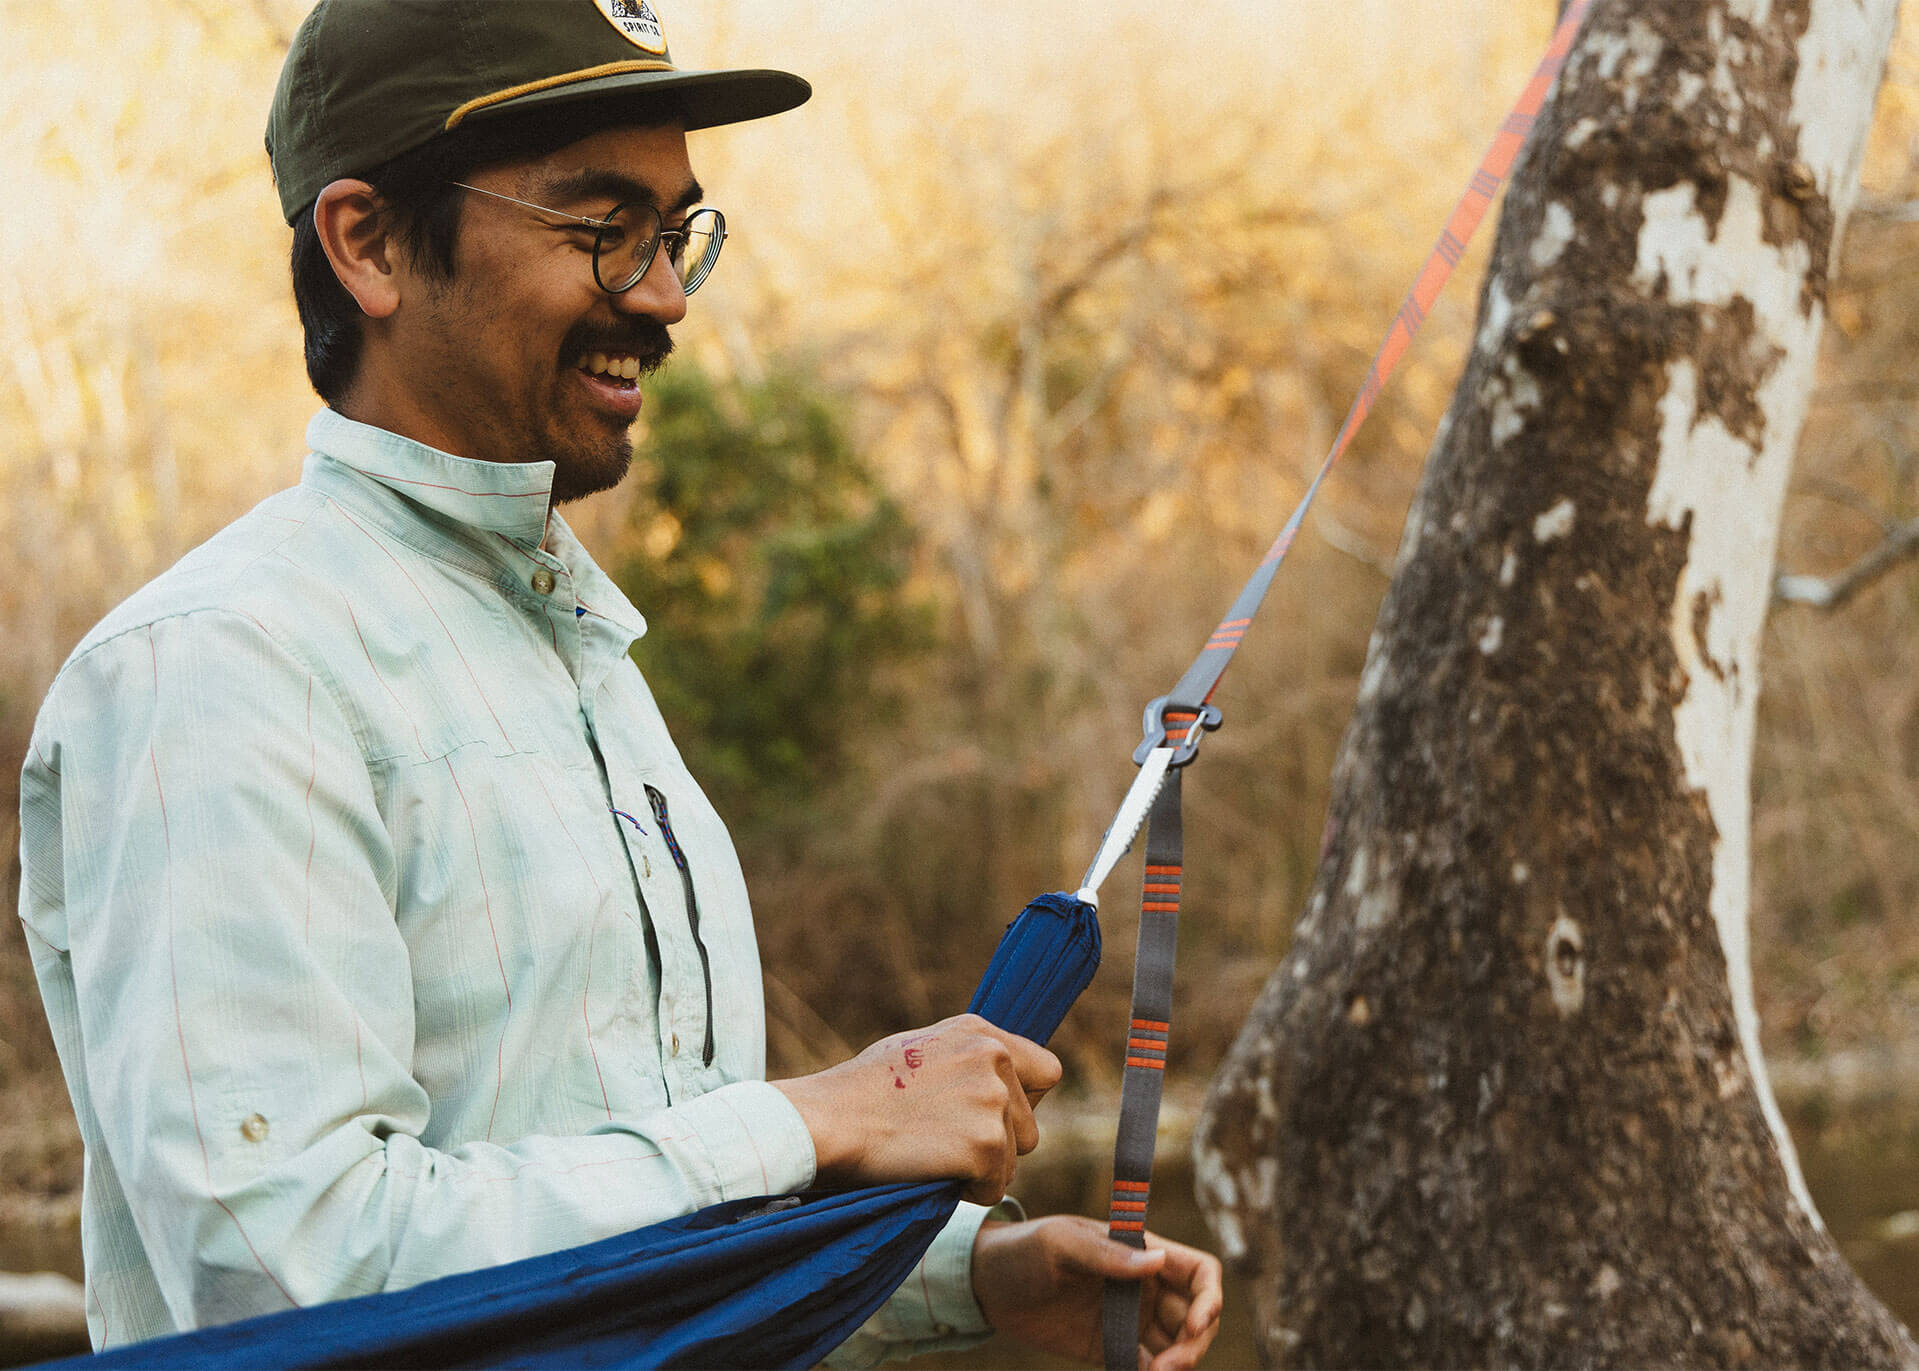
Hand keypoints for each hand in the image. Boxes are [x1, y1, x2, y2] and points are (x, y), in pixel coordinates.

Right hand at [772, 1014, 1061, 1203]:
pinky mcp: (984, 1144)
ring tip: (929, 1154)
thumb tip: (999, 1078)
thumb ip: (967, 1059)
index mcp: (980, 1033)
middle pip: (1031, 1126)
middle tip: (943, 1143)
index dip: (1025, 1102)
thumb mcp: (920, 1051)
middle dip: (996, 1144)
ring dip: (980, 1170)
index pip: (1046, 1071)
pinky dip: (967, 1192)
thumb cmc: (860, 1092)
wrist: (828, 1121)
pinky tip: (930, 1171)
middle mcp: (993, 1058)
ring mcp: (992, 1100)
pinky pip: (995, 1188)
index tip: (992, 1119)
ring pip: (1013, 1160)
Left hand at [972, 1216, 1223, 1370]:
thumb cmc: (1026, 1248)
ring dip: (1178, 1365)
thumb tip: (1158, 1262)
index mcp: (1142, 1252)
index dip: (1210, 1298)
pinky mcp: (1109, 1348)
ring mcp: (1129, 1319)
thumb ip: (1106, 1255)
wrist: (987, 1283)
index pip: (1199, 1272)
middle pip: (1195, 1317)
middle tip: (1172, 1366)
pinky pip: (1144, 1365)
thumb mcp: (1062, 1243)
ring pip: (1176, 1347)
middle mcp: (1144, 1287)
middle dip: (1195, 1344)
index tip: (1198, 1324)